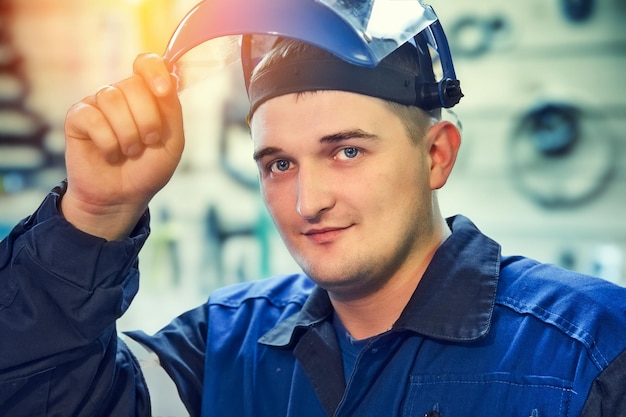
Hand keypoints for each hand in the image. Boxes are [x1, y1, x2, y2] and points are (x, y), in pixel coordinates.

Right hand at [62, 53, 183, 239]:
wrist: (123, 197)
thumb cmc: (148, 169)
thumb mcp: (172, 142)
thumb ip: (172, 109)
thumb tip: (170, 75)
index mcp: (147, 95)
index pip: (147, 63)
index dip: (155, 71)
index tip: (163, 91)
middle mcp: (122, 94)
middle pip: (134, 84)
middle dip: (147, 119)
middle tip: (148, 142)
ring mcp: (98, 104)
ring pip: (112, 99)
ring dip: (128, 134)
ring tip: (129, 152)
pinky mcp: (77, 118)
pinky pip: (92, 117)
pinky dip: (107, 142)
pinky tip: (110, 154)